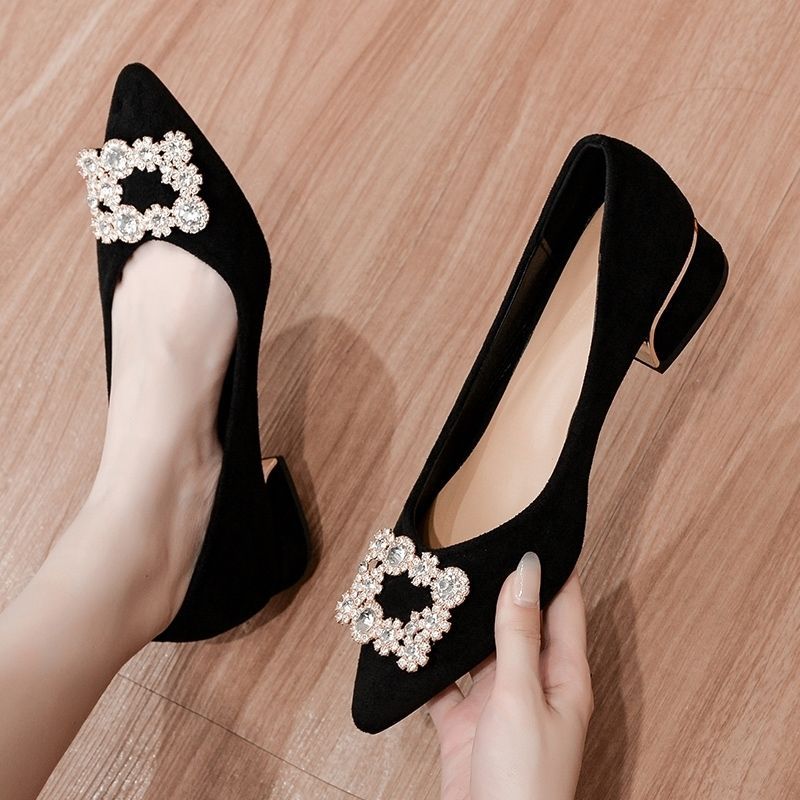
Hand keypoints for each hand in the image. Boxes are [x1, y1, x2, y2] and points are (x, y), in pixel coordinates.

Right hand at [427, 554, 592, 799]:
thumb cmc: (525, 779)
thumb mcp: (521, 696)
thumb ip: (519, 633)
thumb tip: (526, 571)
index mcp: (563, 675)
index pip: (562, 605)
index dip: (550, 567)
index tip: (529, 527)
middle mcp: (531, 683)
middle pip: (515, 622)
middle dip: (494, 587)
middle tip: (470, 546)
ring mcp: (496, 702)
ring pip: (477, 649)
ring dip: (459, 623)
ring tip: (438, 582)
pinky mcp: (463, 722)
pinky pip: (443, 682)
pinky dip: (427, 663)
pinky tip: (409, 638)